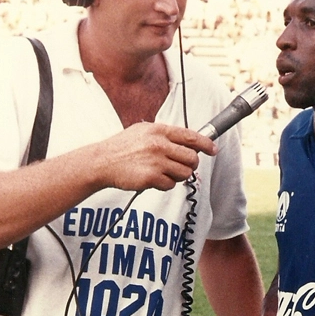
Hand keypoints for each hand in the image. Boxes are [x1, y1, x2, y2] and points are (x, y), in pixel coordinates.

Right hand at [91, 122, 217, 191]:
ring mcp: (156, 161)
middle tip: (180, 166)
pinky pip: (170, 185)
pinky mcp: (151, 177)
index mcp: (159, 130)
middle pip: (191, 158)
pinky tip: (152, 179)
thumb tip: (188, 141)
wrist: (101, 162)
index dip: (206, 144)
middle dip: (190, 164)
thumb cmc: (122, 147)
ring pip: (184, 173)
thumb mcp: (143, 131)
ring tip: (161, 172)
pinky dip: (164, 184)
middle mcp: (159, 144)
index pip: (191, 137)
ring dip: (176, 175)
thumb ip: (164, 135)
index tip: (213, 149)